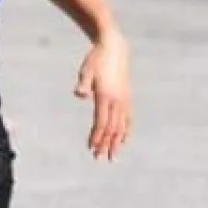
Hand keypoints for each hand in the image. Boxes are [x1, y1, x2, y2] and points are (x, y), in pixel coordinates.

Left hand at [74, 32, 130, 161]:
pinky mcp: (127, 97)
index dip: (96, 137)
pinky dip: (126, 131)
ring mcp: (124, 100)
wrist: (114, 48)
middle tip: (99, 159)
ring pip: (121, 126)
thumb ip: (83, 83)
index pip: (101, 123)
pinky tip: (124, 140)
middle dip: (105, 145)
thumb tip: (79, 94)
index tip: (91, 149)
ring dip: (116, 142)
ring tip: (112, 156)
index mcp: (105, 96)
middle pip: (112, 129)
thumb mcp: (86, 70)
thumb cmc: (96, 59)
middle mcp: (117, 101)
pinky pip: (128, 119)